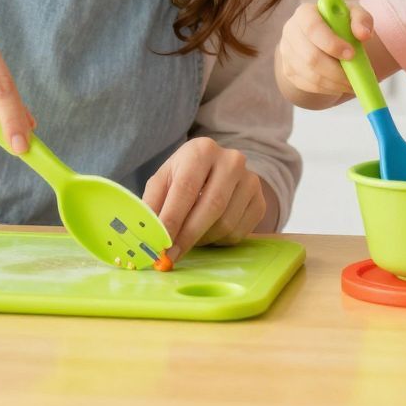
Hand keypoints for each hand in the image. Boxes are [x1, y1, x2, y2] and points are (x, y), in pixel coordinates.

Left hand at [144, 137, 269, 261]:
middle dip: (188, 236)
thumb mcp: (163, 182)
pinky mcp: (260, 201)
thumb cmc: (184, 178)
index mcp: (202, 150)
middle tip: (172, 256)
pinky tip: (209, 232)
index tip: (160, 244)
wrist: (218, 172)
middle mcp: (231, 160)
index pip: (186, 188)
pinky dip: (218, 241)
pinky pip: (238, 233)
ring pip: (226, 223)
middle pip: (211, 206)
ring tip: (190, 237)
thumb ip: (152, 204)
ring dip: (203, 239)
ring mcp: (250, 181)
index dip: (173, 219)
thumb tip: (145, 235)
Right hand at [275, 0, 373, 102]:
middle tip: (355, 77)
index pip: (312, 28)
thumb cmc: (339, 24)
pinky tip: (340, 85)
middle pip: (311, 57)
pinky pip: (308, 85)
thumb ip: (362, 20)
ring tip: (351, 83)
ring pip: (310, 75)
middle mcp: (290, 31)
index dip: (331, 43)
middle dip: (335, 71)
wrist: (322, 38)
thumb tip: (363, 34)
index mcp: (305, 13)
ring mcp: (286, 52)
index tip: (351, 54)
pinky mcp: (288, 70)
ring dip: (334, 83)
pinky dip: (328, 89)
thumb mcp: (353, 16)